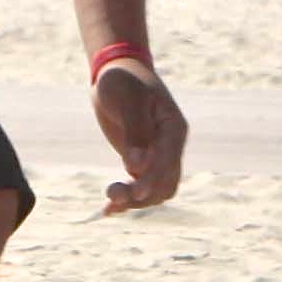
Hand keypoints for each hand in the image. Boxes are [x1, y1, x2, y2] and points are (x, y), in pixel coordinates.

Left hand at [93, 59, 187, 211]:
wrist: (116, 72)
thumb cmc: (123, 80)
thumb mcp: (129, 99)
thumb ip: (135, 131)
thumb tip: (136, 166)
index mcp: (173, 127)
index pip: (169, 160)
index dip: (153, 177)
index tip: (135, 191)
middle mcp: (170, 144)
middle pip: (165, 181)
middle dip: (142, 193)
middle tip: (111, 195)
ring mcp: (158, 154)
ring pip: (156, 190)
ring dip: (136, 200)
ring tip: (109, 204)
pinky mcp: (143, 161)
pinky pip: (142, 187)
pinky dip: (129, 199)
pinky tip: (108, 209)